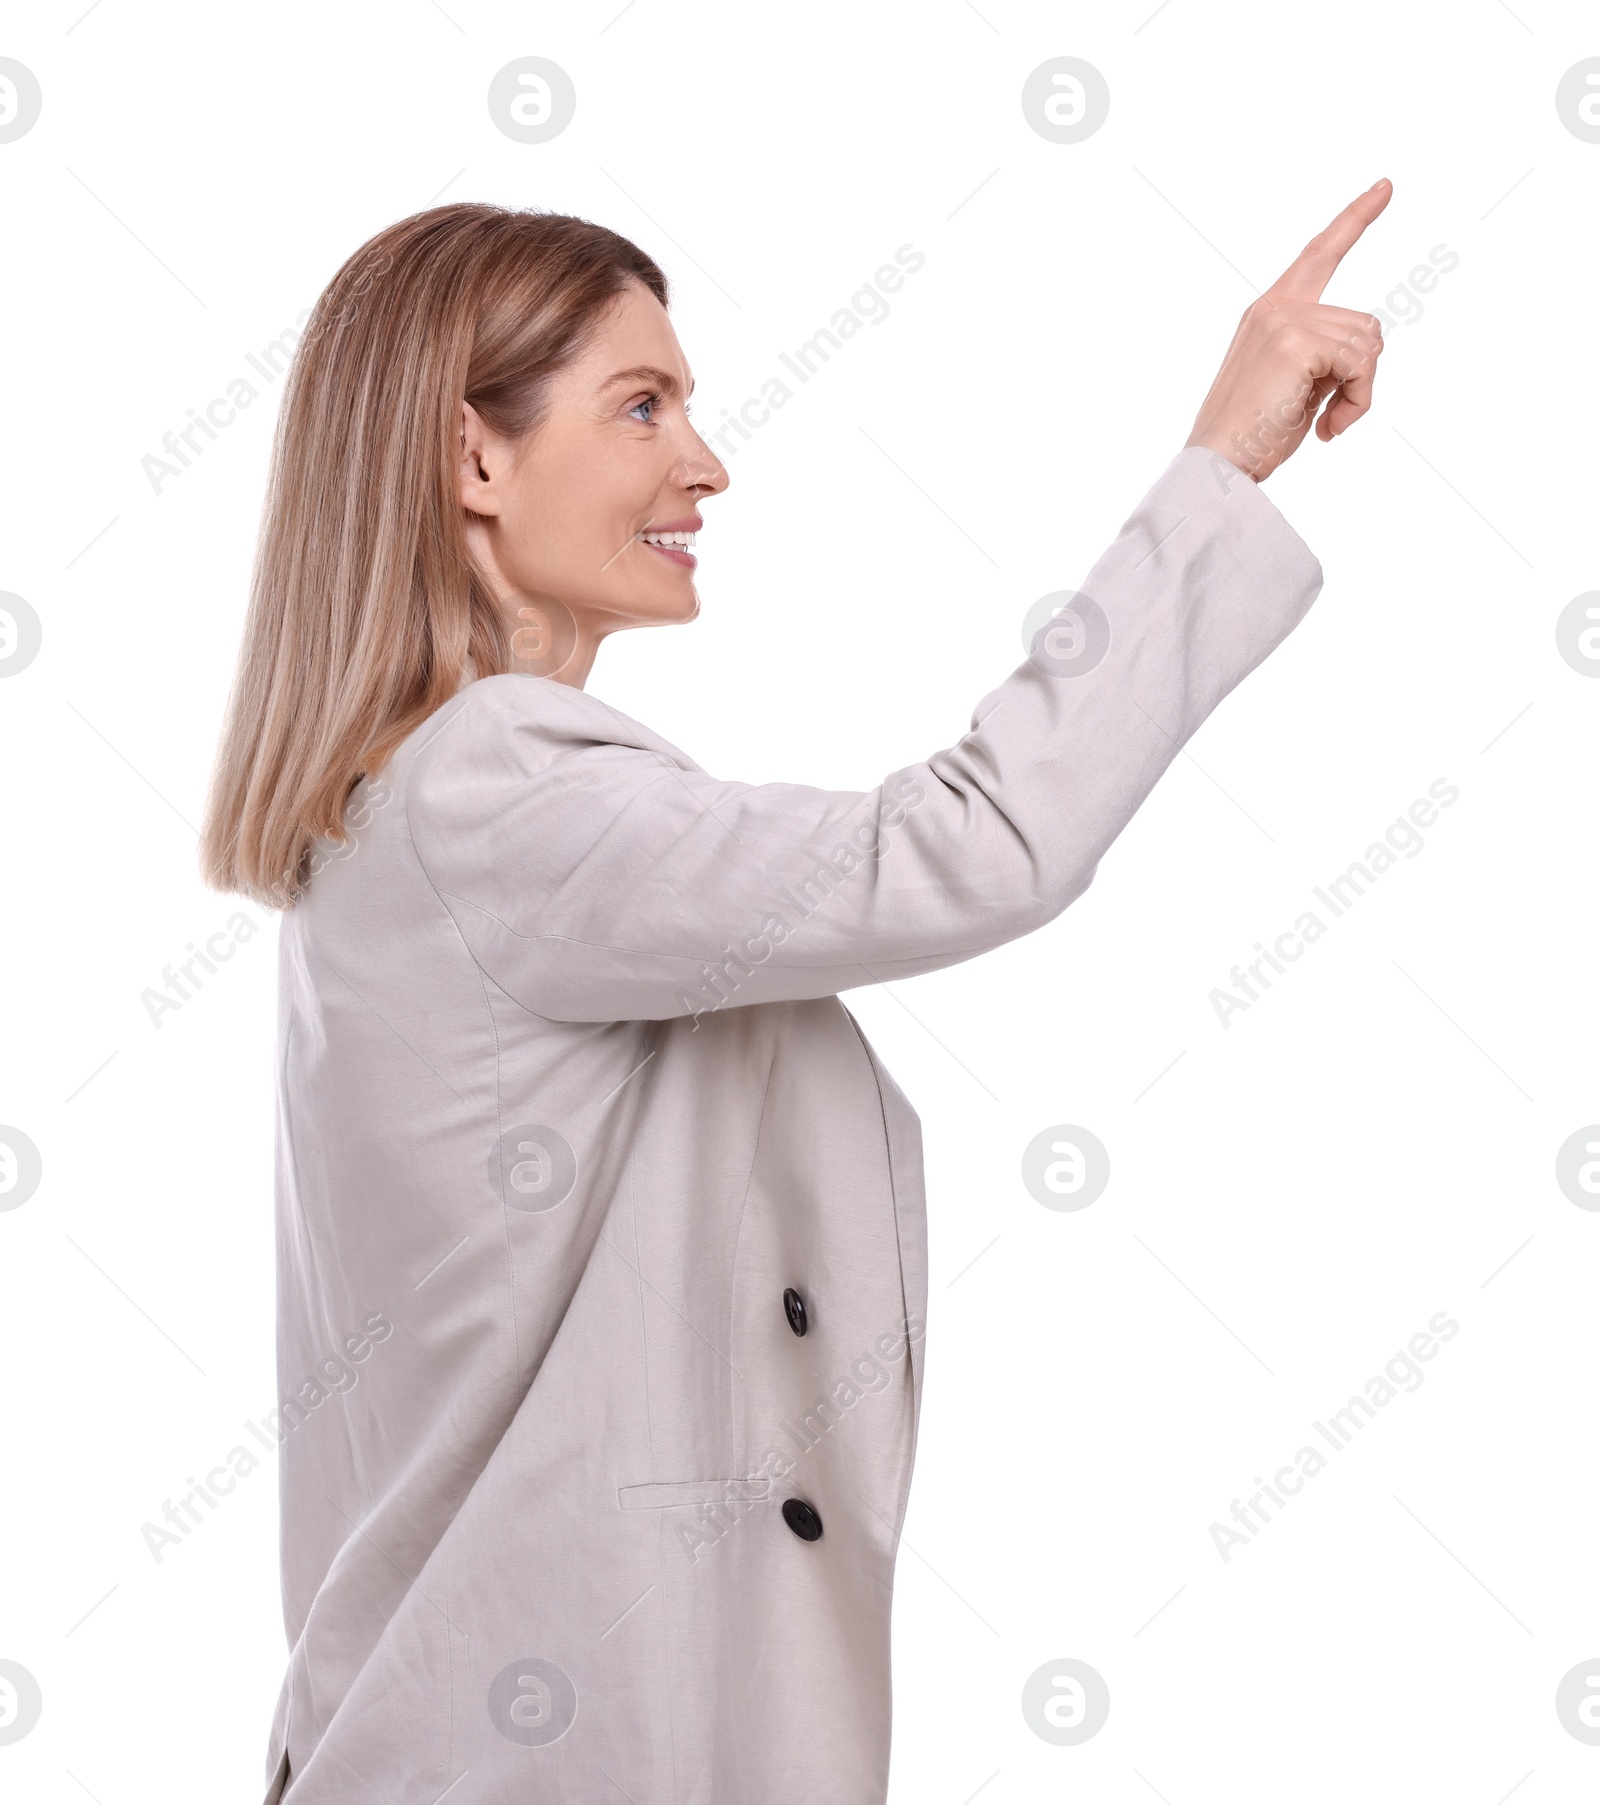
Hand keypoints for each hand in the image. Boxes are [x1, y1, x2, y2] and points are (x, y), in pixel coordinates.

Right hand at [1185, 178, 1392, 481]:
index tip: (1385, 187)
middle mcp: (1275, 306)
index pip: (1319, 253)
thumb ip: (1322, 352)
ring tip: (1327, 423)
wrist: (1216, 466)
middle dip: (1361, 374)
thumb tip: (1369, 346)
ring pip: (1368, 342)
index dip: (1354, 218)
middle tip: (1332, 414)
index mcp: (1269, 312)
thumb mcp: (1291, 383)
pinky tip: (1329, 428)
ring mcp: (1285, 320)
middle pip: (1364, 322)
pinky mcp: (1297, 342)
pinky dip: (1358, 399)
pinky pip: (1361, 362)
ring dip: (1360, 390)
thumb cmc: (1251, 437)